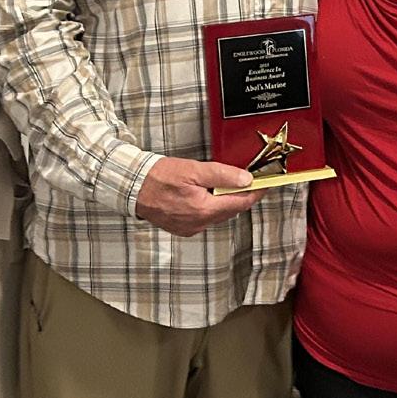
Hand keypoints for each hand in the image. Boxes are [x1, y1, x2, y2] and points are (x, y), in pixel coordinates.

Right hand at [134, 156, 263, 236]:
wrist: (131, 187)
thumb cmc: (157, 177)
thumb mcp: (193, 169)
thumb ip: (221, 175)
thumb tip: (245, 179)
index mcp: (203, 210)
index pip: (240, 203)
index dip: (255, 193)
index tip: (266, 184)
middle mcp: (198, 223)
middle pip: (230, 210)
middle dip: (241, 196)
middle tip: (249, 180)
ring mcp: (190, 228)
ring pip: (218, 214)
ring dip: (225, 201)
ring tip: (228, 184)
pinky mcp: (183, 227)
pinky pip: (205, 217)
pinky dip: (211, 206)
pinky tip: (208, 194)